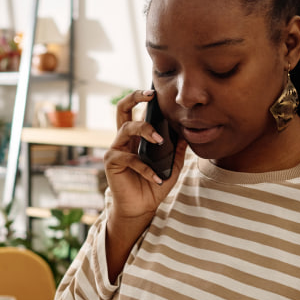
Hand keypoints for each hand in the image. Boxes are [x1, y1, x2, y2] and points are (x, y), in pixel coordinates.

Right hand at [103, 89, 186, 222]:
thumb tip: (187, 132)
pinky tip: (157, 178)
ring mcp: (116, 149)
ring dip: (144, 130)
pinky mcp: (112, 163)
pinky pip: (129, 158)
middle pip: (122, 108)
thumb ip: (177, 149)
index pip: (137, 110)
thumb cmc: (153, 185)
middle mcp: (123, 139)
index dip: (143, 98)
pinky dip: (145, 168)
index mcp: (136, 137)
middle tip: (151, 95)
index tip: (158, 91)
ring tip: (160, 140)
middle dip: (135, 97)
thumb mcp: (172, 166)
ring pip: (126, 128)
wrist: (141, 208)